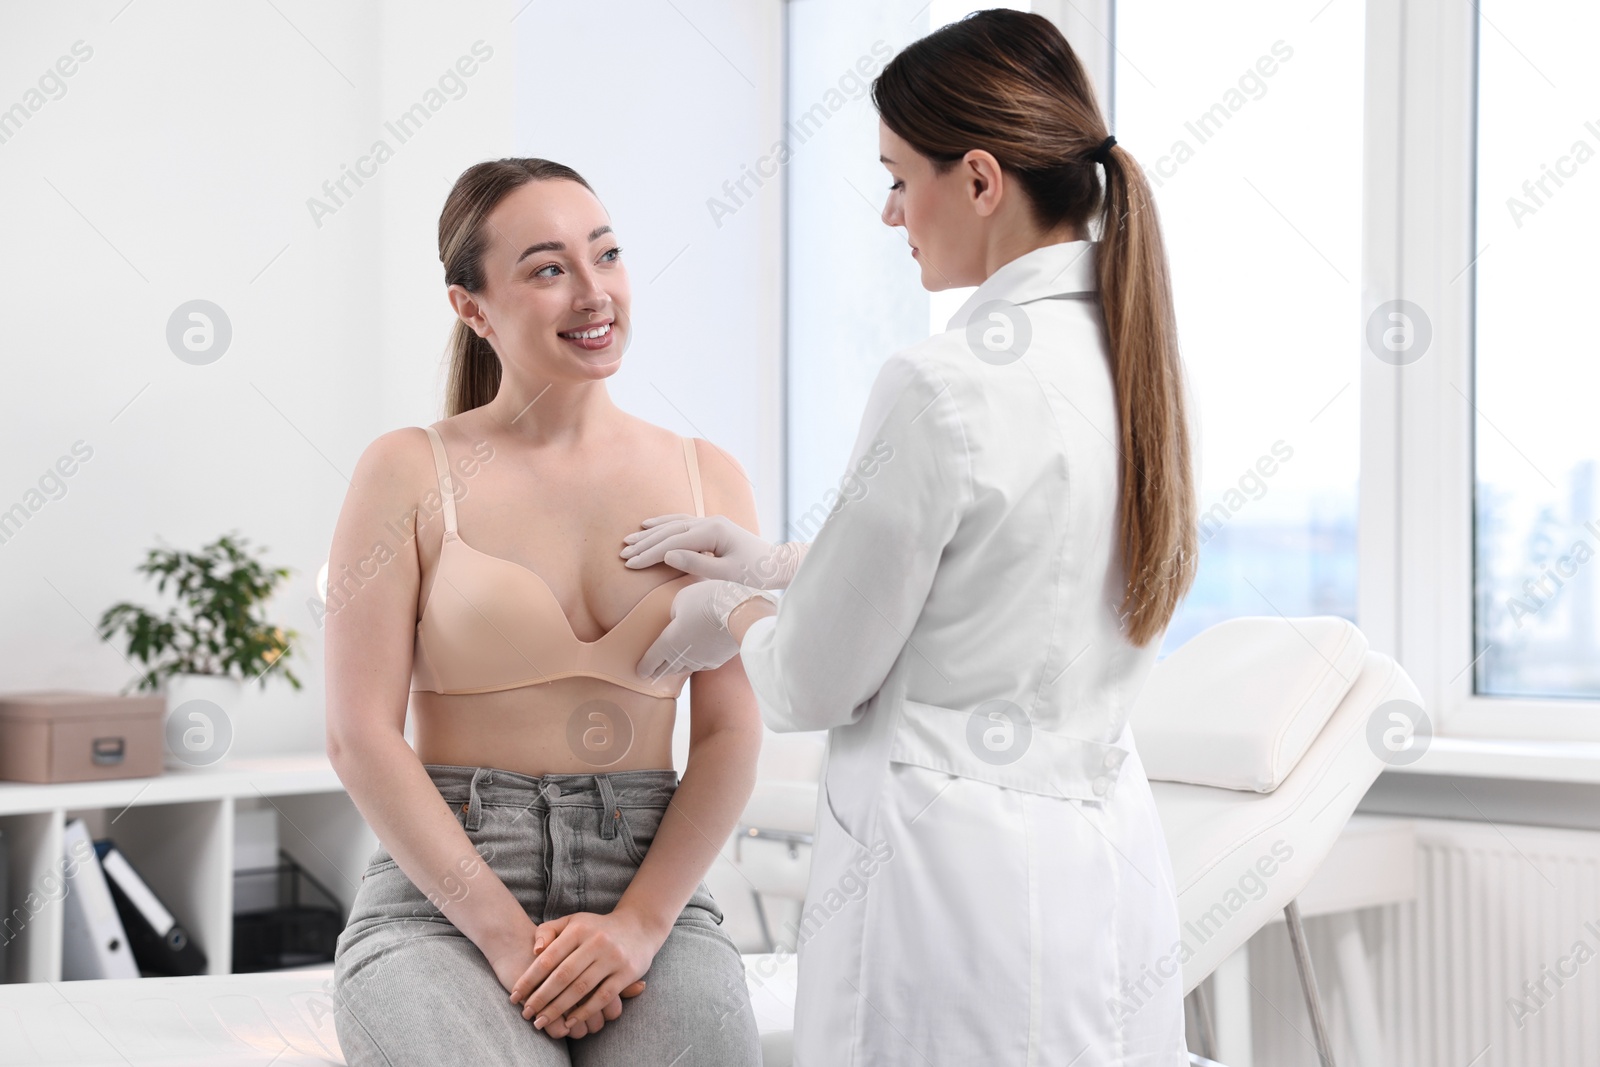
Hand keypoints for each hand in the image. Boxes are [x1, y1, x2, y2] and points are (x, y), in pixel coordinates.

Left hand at [509, 909, 662, 1037]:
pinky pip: (602, 996)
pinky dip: (585, 1011)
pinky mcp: (627, 973)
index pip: (548, 958)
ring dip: (559, 1008)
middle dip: (541, 998)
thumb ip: (548, 931)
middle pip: (562, 976)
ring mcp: (613, 958)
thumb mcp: (572, 922)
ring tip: (542, 1021)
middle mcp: (596, 941)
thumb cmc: (596, 928)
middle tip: (526, 1013)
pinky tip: (570, 1021)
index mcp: (579, 929)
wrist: (639, 927)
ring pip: (581, 988)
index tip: (515, 996)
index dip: (529, 979)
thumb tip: (535, 951)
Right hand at [621, 513, 807, 589]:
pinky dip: (664, 524)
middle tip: (623, 554)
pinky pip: (682, 522)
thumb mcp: (727, 574)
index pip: (674, 542)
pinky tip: (650, 525)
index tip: (630, 563)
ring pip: (673, 524)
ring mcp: (711, 522)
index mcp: (714, 531)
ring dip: (650, 532)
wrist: (778, 565)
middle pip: (670, 530)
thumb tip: (667, 555)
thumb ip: (697, 564)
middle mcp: (710, 522)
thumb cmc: (756, 573)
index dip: (650, 553)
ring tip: (629, 540)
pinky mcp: (712, 528)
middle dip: (645, 543)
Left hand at [635, 579, 771, 682]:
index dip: (645, 666)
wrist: (741, 613)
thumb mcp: (681, 599)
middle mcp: (684, 656)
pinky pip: (702, 663)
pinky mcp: (719, 659)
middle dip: (659, 671)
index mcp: (669, 643)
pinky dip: (696, 663)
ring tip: (672, 669)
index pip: (653, 659)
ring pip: (685, 667)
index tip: (640, 672)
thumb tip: (679, 619)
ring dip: (677, 668)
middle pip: (668, 668)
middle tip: (652, 675)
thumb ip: (674, 612)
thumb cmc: (707, 601)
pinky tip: (696, 661)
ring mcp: (702, 660)